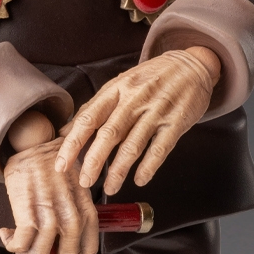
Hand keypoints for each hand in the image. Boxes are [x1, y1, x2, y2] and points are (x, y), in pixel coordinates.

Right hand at [0, 138, 98, 253]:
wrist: (34, 146)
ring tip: (19, 242)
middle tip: (38, 247)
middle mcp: (71, 216)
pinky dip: (12, 245)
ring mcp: (49, 216)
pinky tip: (7, 234)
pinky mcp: (27, 214)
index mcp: (86, 210)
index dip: (73, 252)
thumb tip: (67, 239)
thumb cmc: (54, 167)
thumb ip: (77, 212)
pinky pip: (20, 245)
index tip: (59, 248)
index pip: (89, 249)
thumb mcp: (78, 188)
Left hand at [55, 47, 219, 194]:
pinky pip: (160, 149)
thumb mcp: (120, 85)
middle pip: (109, 134)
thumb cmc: (150, 78)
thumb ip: (94, 108)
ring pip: (133, 145)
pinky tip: (140, 180)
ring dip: (119, 170)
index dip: (73, 143)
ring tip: (110, 188)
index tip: (61, 165)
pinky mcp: (177, 122)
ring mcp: (157, 110)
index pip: (88, 118)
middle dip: (93, 161)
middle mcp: (134, 98)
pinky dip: (148, 167)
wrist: (191, 65)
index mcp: (116, 89)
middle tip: (85, 182)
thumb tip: (64, 133)